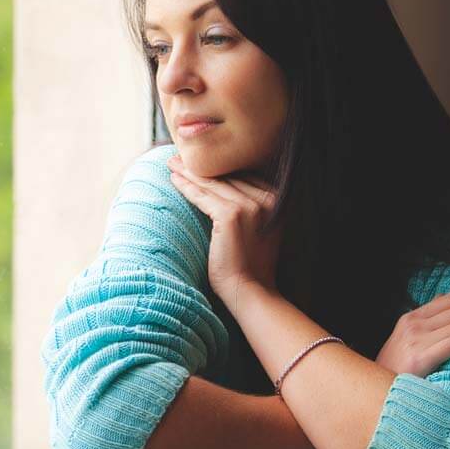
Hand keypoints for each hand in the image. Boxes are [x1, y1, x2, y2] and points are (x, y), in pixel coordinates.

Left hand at [166, 152, 282, 311]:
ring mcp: (251, 206)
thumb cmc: (249, 266)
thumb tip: (222, 189)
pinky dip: (186, 186)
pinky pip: (203, 196)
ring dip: (189, 172)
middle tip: (179, 157)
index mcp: (277, 200)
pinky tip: (173, 179)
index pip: (242, 176)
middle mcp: (268, 199)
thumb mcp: (256, 230)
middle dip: (201, 167)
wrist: (251, 292)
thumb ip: (249, 209)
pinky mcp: (232, 215)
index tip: (198, 161)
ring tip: (172, 163)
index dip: (218, 168)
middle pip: (227, 176)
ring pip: (213, 184)